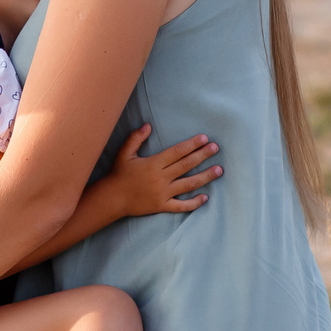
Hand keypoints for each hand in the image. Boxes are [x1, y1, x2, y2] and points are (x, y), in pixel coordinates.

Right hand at [94, 124, 221, 216]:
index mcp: (153, 164)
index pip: (177, 152)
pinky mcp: (162, 206)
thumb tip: (148, 125)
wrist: (112, 198)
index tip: (205, 139)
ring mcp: (163, 193)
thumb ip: (135, 138)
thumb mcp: (124, 154)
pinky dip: (194, 203)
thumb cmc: (118, 174)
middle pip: (186, 165)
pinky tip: (205, 197)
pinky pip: (181, 206)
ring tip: (219, 170)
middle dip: (202, 155)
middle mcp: (161, 178)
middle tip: (216, 148)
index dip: (192, 144)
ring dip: (205, 176)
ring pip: (188, 184)